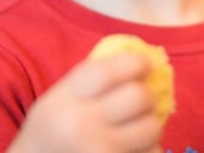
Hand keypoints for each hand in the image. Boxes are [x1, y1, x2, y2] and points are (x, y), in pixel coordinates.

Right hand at [9, 52, 161, 152]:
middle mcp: (81, 125)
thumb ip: (91, 78)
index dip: (133, 63)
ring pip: (151, 128)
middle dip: (147, 95)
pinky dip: (149, 149)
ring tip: (139, 126)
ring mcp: (98, 151)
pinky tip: (134, 147)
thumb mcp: (59, 98)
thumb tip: (138, 60)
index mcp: (66, 99)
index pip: (106, 72)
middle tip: (143, 98)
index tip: (145, 64)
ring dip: (151, 124)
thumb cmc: (53, 129)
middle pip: (137, 97)